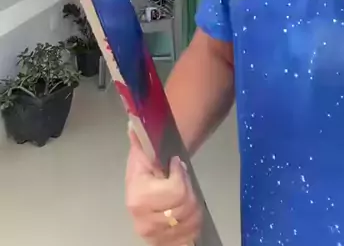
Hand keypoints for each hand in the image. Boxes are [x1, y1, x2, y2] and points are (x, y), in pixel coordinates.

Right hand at [125, 127, 202, 244]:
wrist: (145, 190)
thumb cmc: (146, 169)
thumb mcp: (142, 153)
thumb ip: (141, 141)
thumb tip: (134, 124)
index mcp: (138, 199)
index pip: (175, 190)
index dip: (180, 174)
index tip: (177, 163)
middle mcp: (144, 222)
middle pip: (185, 204)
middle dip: (187, 186)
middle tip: (181, 177)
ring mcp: (156, 236)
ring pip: (192, 217)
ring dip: (193, 200)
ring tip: (183, 190)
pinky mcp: (166, 243)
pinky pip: (193, 231)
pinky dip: (194, 219)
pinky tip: (187, 208)